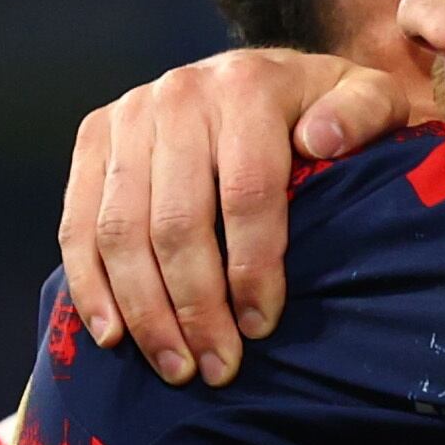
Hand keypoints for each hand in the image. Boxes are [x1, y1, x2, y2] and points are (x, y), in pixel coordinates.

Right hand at [59, 48, 444, 384]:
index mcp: (247, 87)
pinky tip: (113, 336)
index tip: (260, 327)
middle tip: (217, 368)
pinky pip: (78, 223)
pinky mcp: (93, 138)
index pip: (245, 192)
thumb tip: (321, 139)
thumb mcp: (367, 98)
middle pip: (176, 222)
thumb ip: (364, 114)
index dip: (252, 269)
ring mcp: (127, 116)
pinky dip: (91, 286)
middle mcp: (178, 94)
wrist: (257, 76)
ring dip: (145, 310)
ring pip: (121, 230)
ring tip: (175, 367)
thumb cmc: (322, 110)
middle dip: (196, 307)